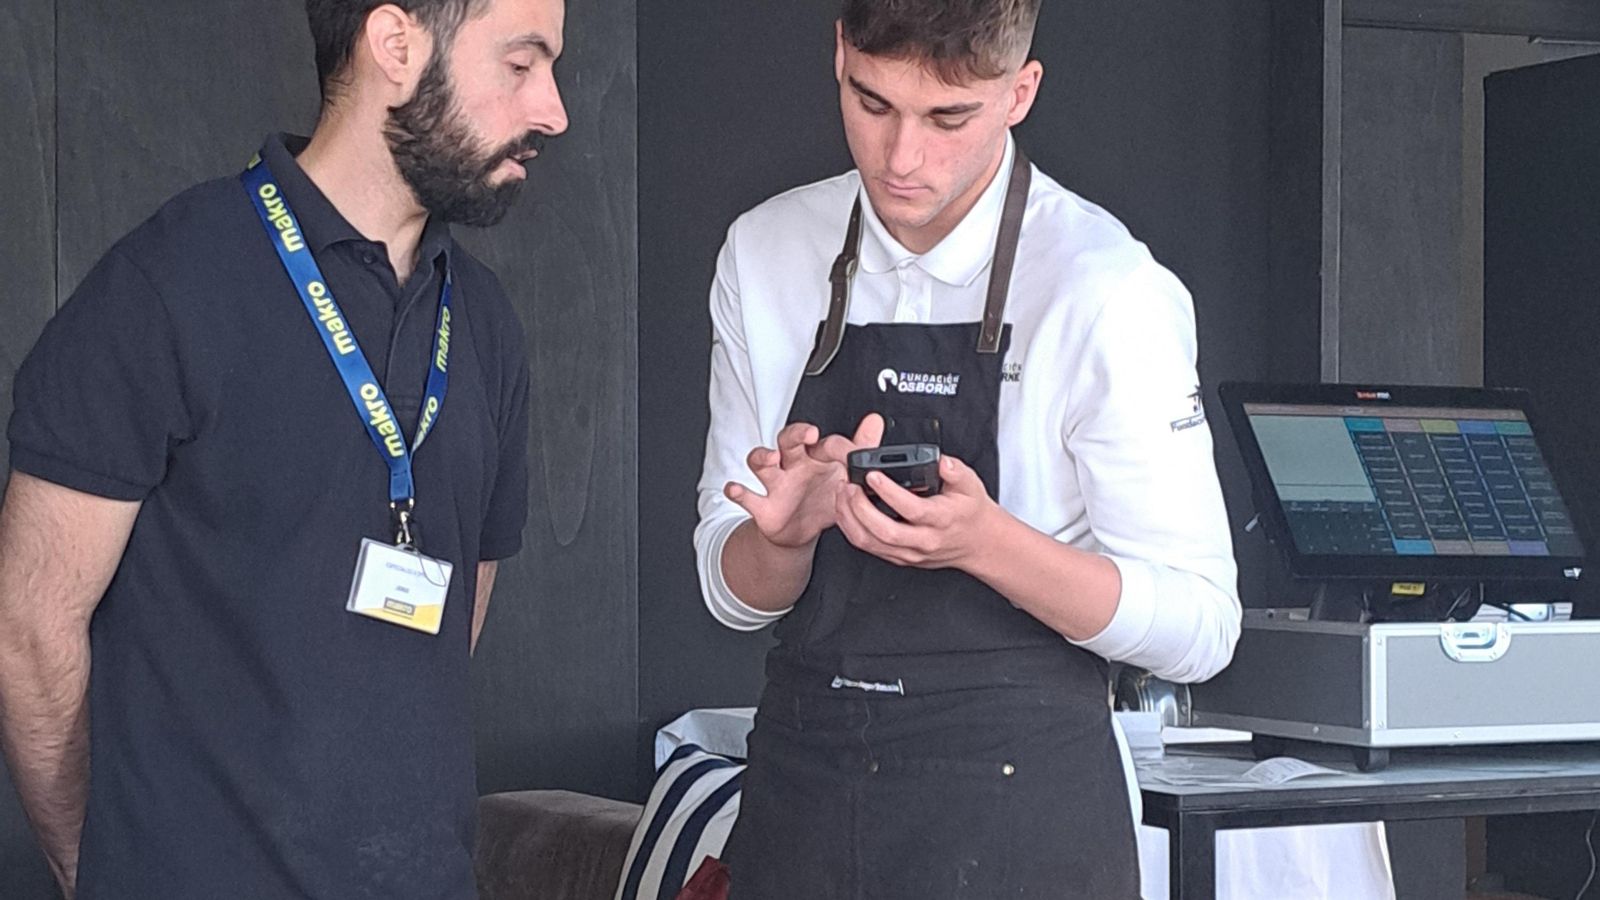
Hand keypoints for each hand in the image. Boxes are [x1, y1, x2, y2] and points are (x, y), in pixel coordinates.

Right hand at [726, 414, 883, 548]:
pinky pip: (746, 496)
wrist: (802, 530)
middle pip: (788, 440)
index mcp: (815, 456)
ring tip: (770, 457)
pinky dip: (738, 492)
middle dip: (797, 434)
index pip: (825, 443)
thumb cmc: (822, 496)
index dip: (840, 446)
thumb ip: (861, 448)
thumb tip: (875, 422)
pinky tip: (736, 489)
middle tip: (809, 433)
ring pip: (761, 462)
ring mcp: (776, 483)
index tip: (855, 454)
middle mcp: (793, 464)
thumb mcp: (844, 475)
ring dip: (762, 457)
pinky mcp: (762, 506)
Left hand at [833, 452, 1004, 569]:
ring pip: (872, 543)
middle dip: (860, 508)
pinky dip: (852, 529)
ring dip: (851, 519)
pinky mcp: (900, 558)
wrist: (977, 542)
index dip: (889, 492)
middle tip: (848, 485)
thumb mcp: (971, 484)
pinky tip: (845, 510)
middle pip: (885, 531)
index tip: (872, 475)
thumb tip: (942, 461)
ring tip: (842, 494)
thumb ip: (955, 471)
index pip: (912, 509)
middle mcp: (924, 540)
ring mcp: (910, 553)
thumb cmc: (970, 511)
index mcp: (941, 519)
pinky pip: (869, 548)